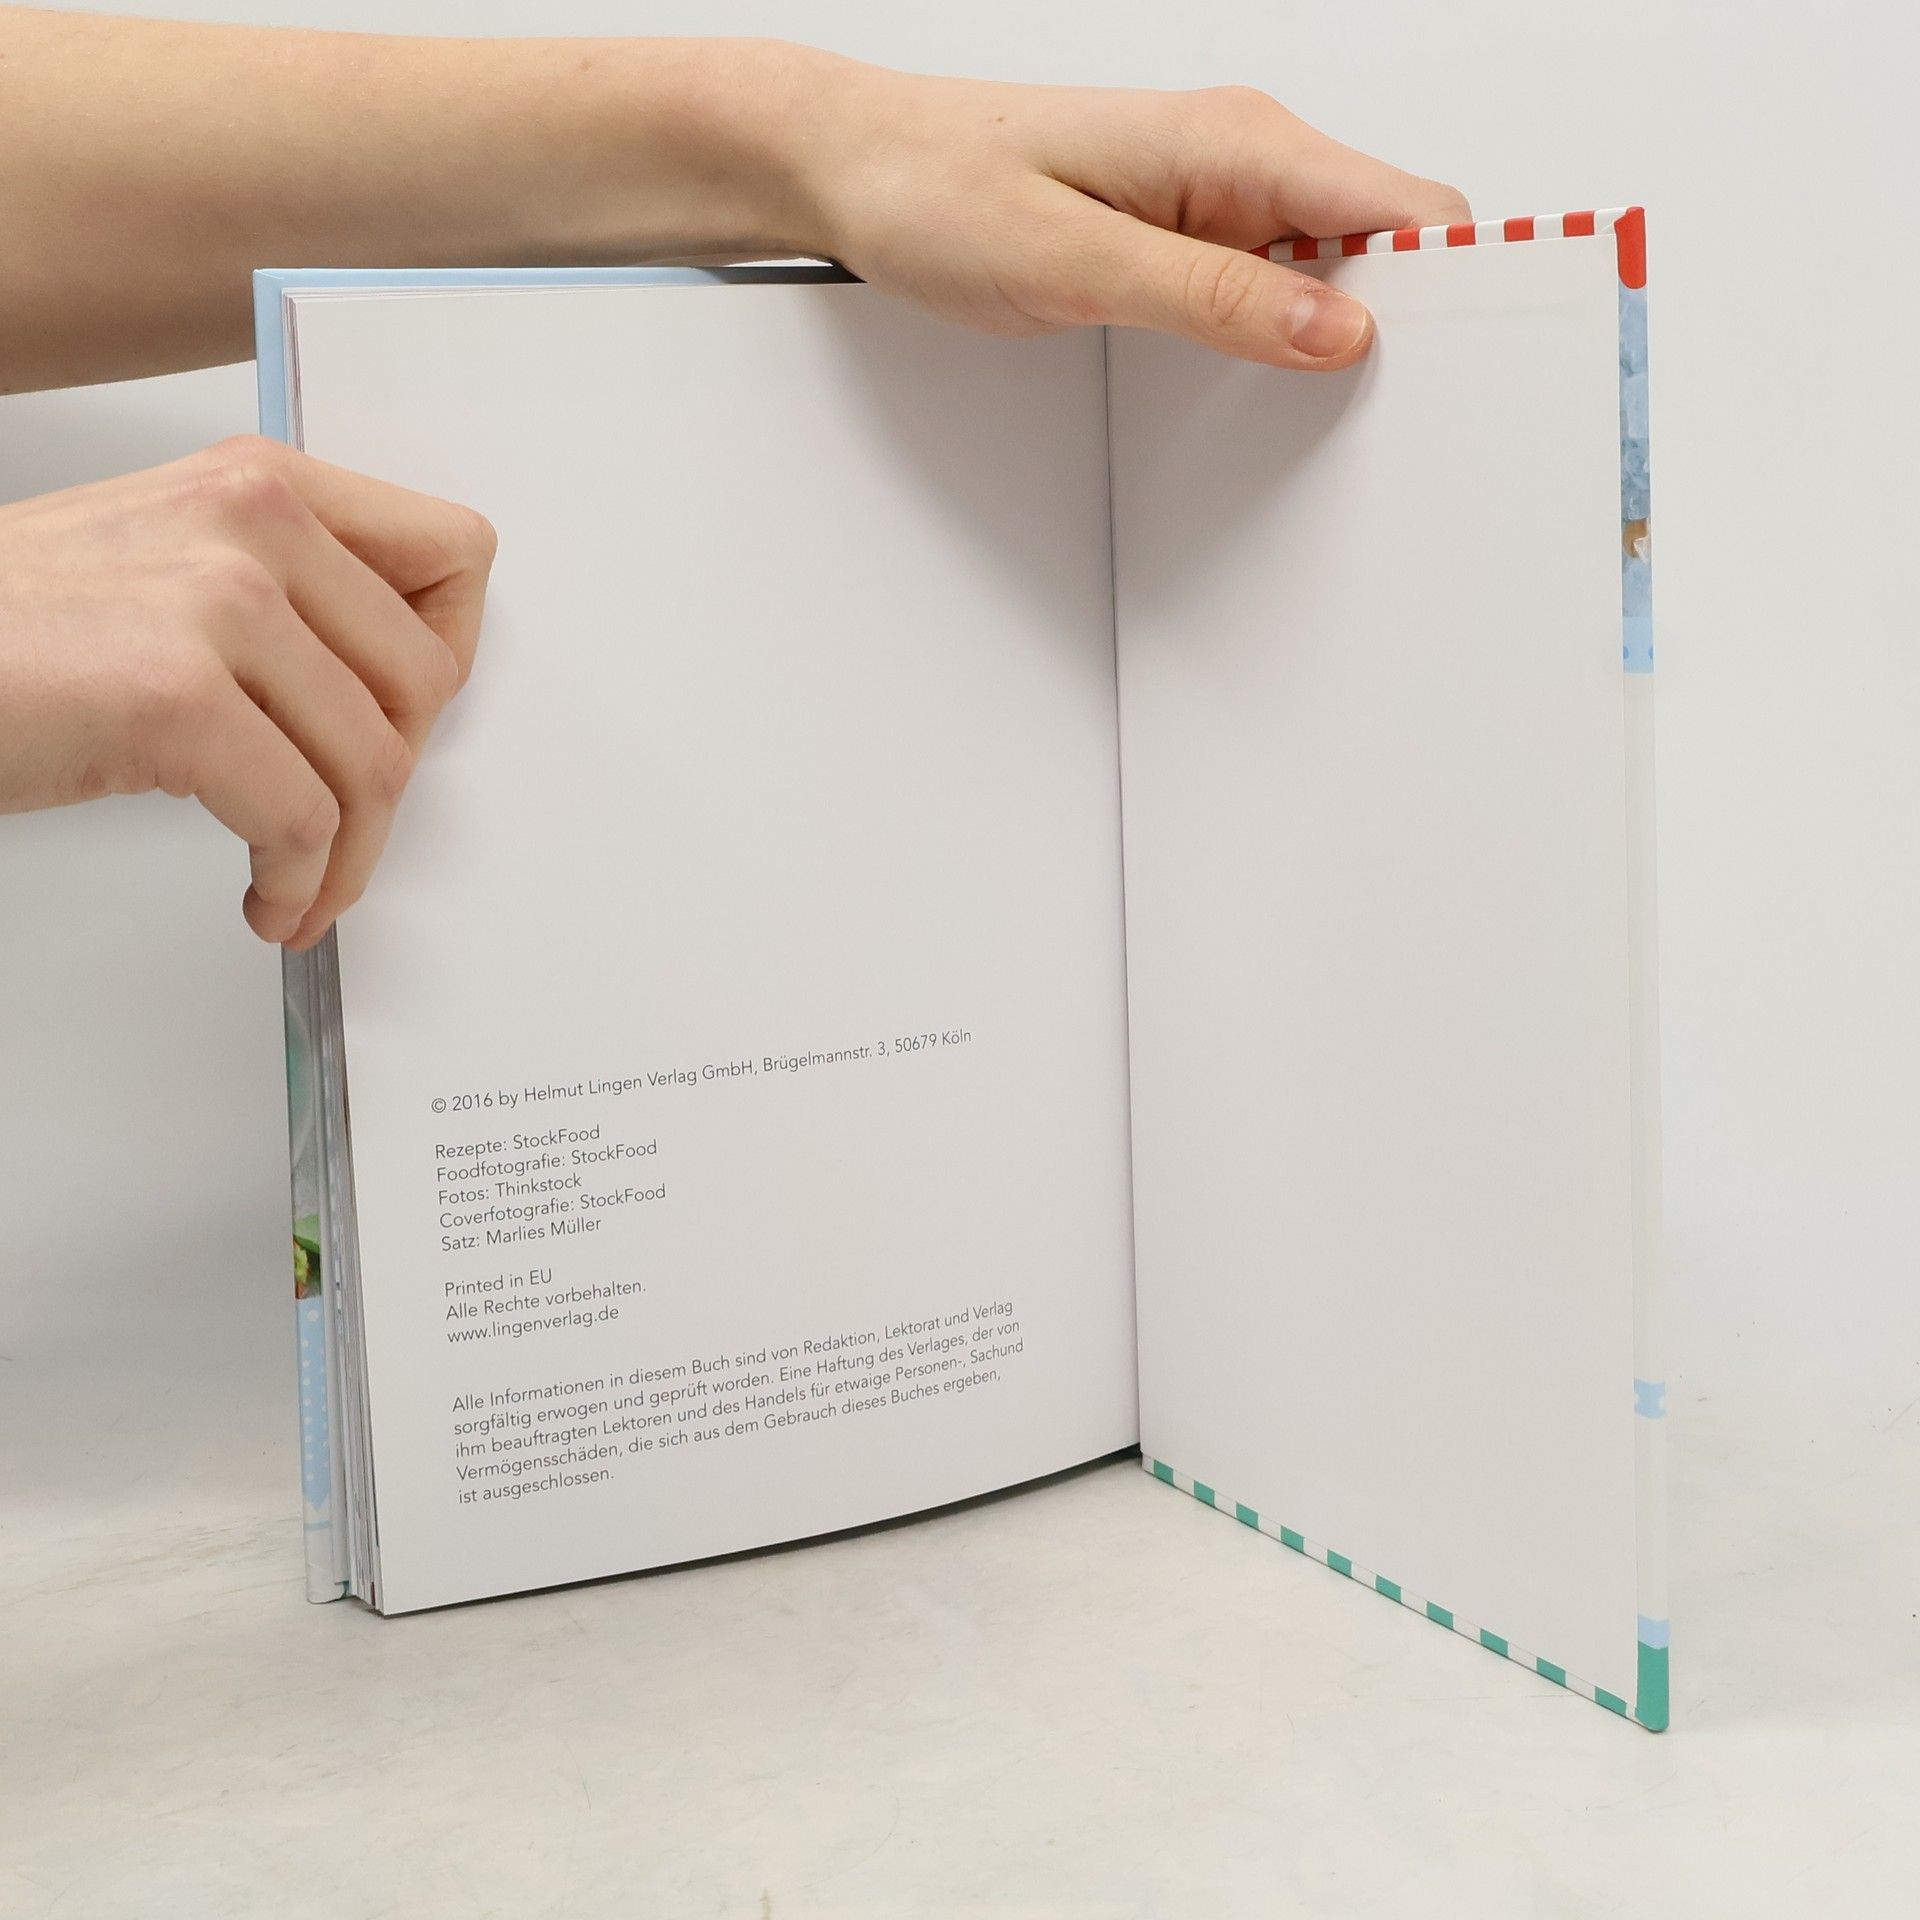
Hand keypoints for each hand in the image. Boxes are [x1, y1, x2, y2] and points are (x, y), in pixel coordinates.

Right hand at [0, 437, 493, 947]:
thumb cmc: (17, 631)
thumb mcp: (171, 563)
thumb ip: (291, 591)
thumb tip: (398, 684)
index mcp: (265, 482)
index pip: (455, 553)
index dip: (447, 657)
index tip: (404, 720)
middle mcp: (255, 522)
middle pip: (428, 680)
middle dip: (394, 778)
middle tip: (345, 826)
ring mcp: (220, 603)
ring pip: (376, 763)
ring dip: (349, 855)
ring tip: (303, 885)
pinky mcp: (176, 696)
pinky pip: (303, 821)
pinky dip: (297, 883)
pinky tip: (268, 900)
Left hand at [790, 59, 1468, 369]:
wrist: (856, 169)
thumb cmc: (937, 189)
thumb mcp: (1074, 263)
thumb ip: (1211, 299)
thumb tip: (1334, 328)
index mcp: (1237, 141)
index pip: (1410, 210)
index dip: (1462, 289)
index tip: (1472, 370)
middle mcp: (1243, 157)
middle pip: (1391, 243)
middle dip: (1411, 327)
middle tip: (1394, 421)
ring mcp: (1218, 195)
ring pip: (1337, 268)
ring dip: (1345, 338)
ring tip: (1331, 415)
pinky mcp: (1187, 232)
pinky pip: (1274, 282)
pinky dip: (1288, 335)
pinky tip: (1269, 383)